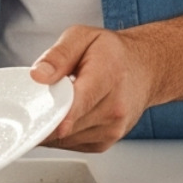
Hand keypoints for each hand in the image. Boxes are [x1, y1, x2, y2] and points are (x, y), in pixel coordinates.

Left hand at [30, 24, 158, 151]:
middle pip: (69, 124)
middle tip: (37, 97)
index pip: (82, 101)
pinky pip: (70, 145)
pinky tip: (65, 114)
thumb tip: (38, 75)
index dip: (61, 114)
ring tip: (56, 101)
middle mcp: (114, 108)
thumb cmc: (113, 54)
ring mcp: (112, 129)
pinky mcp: (104, 143)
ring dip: (51, 125)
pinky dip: (60, 133)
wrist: (144, 70)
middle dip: (45, 114)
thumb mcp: (82, 37)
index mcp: (108, 76)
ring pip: (65, 138)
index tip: (45, 122)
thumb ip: (59, 55)